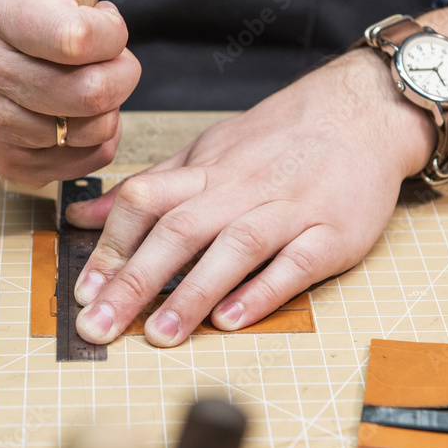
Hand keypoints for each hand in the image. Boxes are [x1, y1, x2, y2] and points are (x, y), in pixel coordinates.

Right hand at [0, 0, 139, 186]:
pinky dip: (95, 138)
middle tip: (103, 59)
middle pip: (96, 91)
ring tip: (80, 85)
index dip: (110, 31)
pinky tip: (72, 117)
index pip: (79, 38)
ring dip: (106, 106)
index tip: (103, 22)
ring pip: (95, 127)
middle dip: (119, 72)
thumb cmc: (20, 12)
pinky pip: (89, 158)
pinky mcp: (9, 164)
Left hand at [65, 50, 436, 346]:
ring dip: (194, 292)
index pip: (147, 200)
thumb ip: (153, 188)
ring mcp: (290, 209)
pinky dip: (264, 290)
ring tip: (160, 335)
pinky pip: (296, 262)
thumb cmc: (281, 139)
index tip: (85, 290)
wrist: (363, 113)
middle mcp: (243, 188)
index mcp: (209, 170)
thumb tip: (84, 217)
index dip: (112, 245)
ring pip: (236, 247)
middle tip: (99, 326)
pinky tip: (233, 320)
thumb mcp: (209, 150)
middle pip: (181, 229)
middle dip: (135, 281)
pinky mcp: (333, 232)